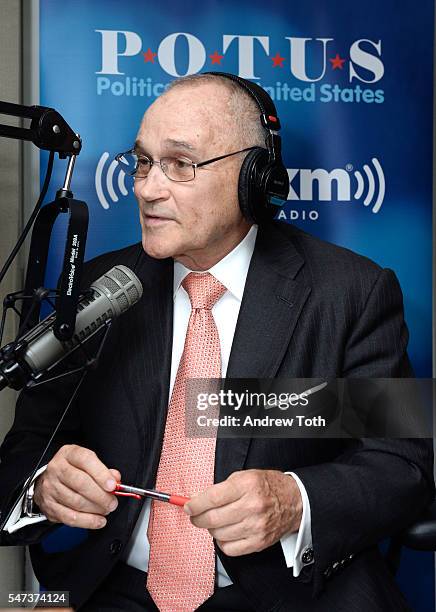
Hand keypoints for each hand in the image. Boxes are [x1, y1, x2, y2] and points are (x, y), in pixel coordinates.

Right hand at [33, 444, 120, 529]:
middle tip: (112, 502)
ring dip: (96, 509)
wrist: (49, 480)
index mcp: (68, 454)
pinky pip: (70, 517)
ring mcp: (51, 488)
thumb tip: (115, 479)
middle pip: (81, 483)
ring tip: (106, 510)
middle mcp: (57, 469)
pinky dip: (87, 521)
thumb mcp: (87, 462)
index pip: (86, 460)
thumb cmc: (73, 470)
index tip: (113, 486)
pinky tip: (98, 521)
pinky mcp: (49, 506)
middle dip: (101, 495)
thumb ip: (103, 470)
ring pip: (76, 502)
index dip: (101, 474)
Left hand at [184, 469, 301, 556]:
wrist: (294, 501)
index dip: (195, 504)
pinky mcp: (259, 543)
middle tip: (194, 515)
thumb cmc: (267, 486)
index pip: (213, 498)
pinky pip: (229, 549)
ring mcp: (256, 527)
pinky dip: (222, 541)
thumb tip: (197, 500)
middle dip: (197, 518)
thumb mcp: (244, 476)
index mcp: (247, 485)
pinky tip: (225, 532)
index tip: (188, 506)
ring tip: (214, 521)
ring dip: (210, 529)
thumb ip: (221, 488)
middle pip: (213, 518)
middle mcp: (252, 506)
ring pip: (219, 534)